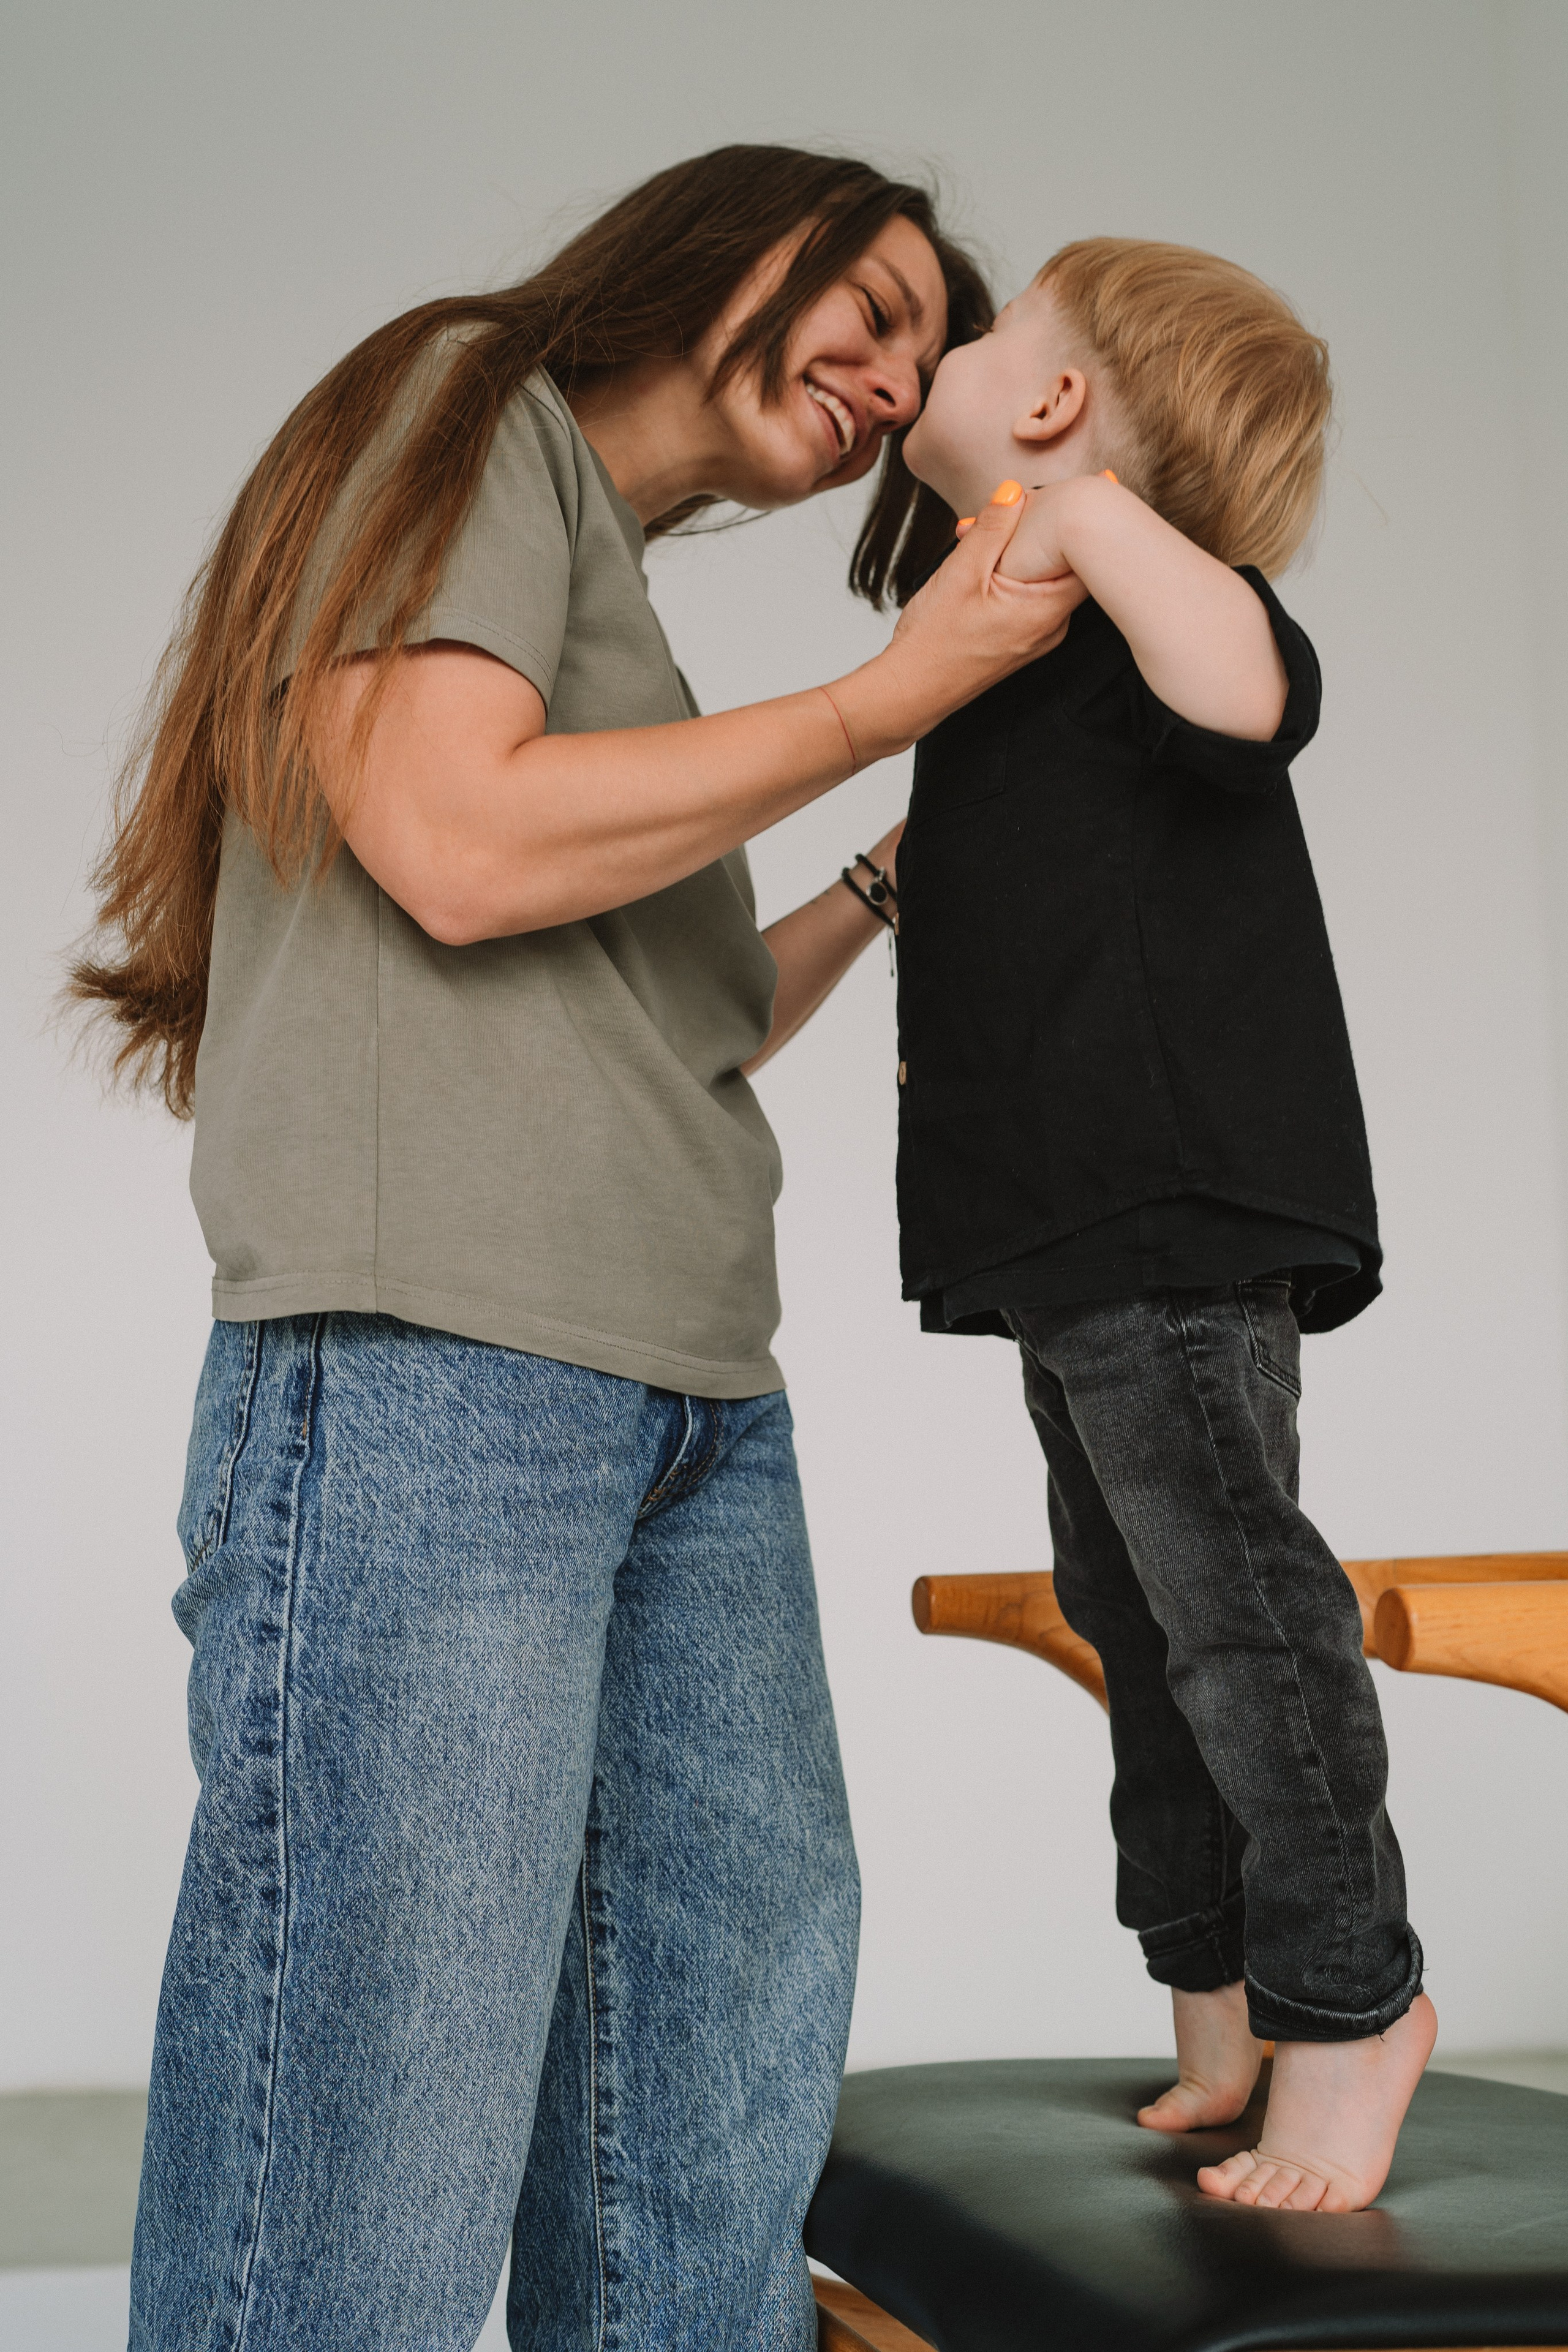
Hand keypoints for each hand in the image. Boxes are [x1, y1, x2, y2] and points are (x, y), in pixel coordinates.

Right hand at [830, 483, 1087, 762]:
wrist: (913, 690)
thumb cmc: (933, 640)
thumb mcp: (960, 573)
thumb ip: (991, 529)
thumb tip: (1015, 490)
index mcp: (1045, 609)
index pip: (1090, 556)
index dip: (1091, 518)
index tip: (1099, 485)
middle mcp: (1052, 626)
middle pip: (1073, 564)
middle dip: (1053, 528)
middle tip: (1035, 498)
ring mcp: (1040, 636)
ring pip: (1051, 579)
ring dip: (1032, 550)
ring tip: (996, 528)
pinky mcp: (1024, 639)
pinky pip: (1036, 596)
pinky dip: (1022, 572)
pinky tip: (991, 560)